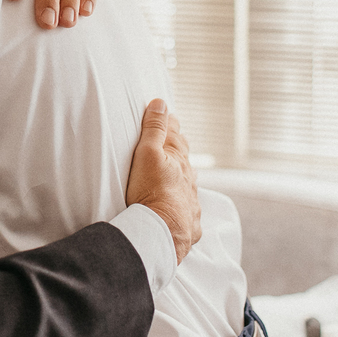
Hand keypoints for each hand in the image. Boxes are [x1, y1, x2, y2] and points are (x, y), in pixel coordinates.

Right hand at [125, 99, 201, 263]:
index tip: (167, 116)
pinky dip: (183, 208)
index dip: (170, 125)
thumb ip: (154, 129)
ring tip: (176, 175)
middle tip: (173, 142)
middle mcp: (189, 180)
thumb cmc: (150, 192)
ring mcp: (190, 203)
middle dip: (178, 150)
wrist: (161, 233)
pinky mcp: (189, 224)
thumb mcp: (147, 154)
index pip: (176, 136)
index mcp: (178, 161)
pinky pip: (188, 213)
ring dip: (182, 179)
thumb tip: (161, 103)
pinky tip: (181, 210)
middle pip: (185, 160)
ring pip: (189, 186)